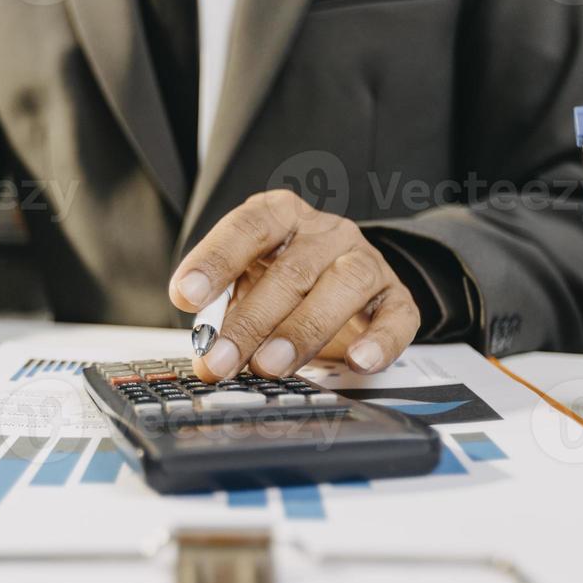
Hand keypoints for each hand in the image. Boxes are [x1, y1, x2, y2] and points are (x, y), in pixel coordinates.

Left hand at [168, 190, 420, 381]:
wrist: (347, 281)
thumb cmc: (284, 281)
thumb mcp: (248, 284)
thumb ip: (225, 309)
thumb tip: (205, 353)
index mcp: (281, 216)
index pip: (248, 227)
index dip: (215, 260)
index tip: (186, 294)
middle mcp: (326, 233)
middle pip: (291, 271)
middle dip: (251, 322)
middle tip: (221, 360)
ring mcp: (365, 261)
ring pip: (343, 287)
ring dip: (303, 331)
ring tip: (270, 366)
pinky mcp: (396, 297)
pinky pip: (397, 316)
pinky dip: (381, 340)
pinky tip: (360, 361)